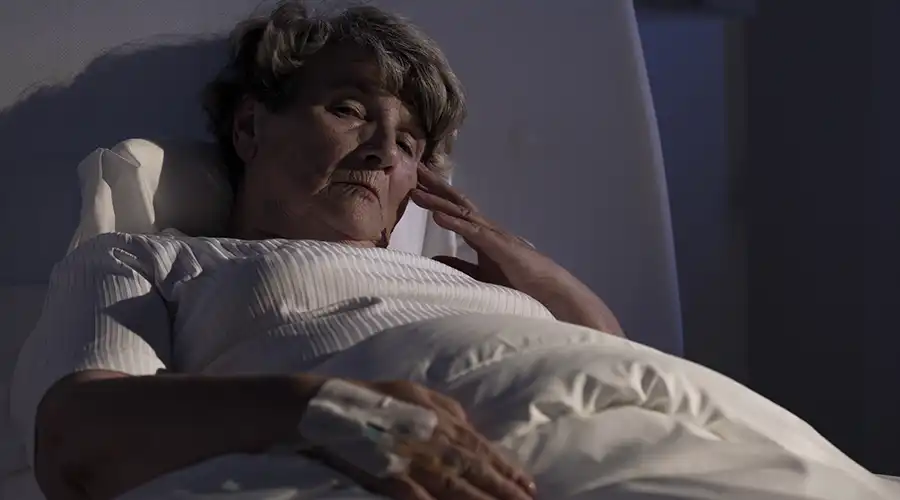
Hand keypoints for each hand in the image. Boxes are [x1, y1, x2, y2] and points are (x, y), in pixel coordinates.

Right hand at [309, 379, 536, 499]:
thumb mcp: (418, 392)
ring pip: (458, 490)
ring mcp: (415, 463)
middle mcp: (435, 443)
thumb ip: (448, 410)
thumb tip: (471, 427)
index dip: (508, 470)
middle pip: (478, 473)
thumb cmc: (376, 397)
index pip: (483, 450)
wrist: (331, 408)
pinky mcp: (393, 481)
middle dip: (506, 492)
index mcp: (443, 422)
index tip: (530, 486)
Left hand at [411, 166, 622, 334]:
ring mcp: (494, 236)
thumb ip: (459, 264)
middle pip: (458, 203)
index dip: (438, 197)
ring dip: (439, 202)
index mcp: (482, 235)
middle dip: (437, 187)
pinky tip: (438, 217)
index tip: (418, 184)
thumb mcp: (481, 273)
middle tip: (417, 170)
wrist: (550, 293)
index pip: (457, 210)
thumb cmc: (520, 285)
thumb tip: (434, 258)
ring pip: (462, 214)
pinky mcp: (500, 248)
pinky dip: (455, 224)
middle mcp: (487, 230)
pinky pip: (474, 233)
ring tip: (418, 190)